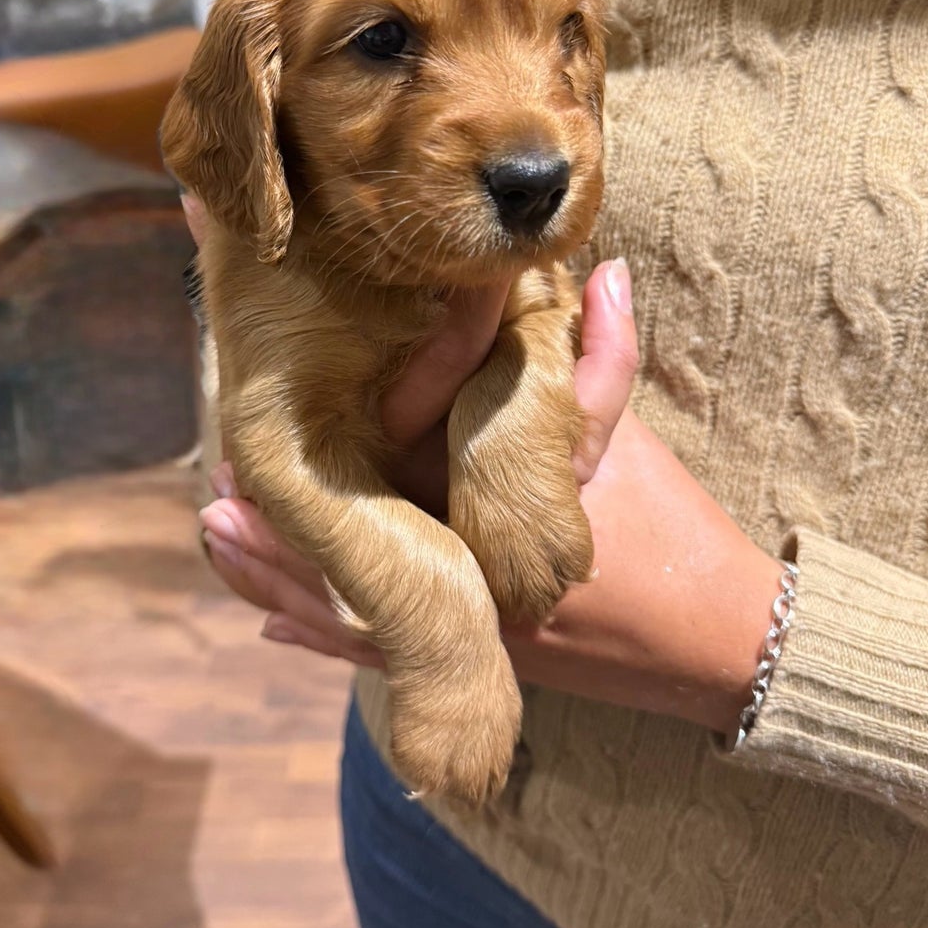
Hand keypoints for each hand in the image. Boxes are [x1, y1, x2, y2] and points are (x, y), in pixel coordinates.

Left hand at [198, 246, 782, 738]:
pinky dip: (322, 630)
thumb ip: (607, 355)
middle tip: (221, 473)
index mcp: (490, 506)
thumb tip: (600, 267)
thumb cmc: (671, 532)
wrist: (711, 646)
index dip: (349, 412)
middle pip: (351, 536)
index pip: (405, 449)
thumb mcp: (633, 439)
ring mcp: (458, 627)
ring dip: (277, 570)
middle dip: (282, 505)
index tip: (285, 369)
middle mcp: (461, 573)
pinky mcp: (466, 660)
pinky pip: (377, 650)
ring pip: (346, 602)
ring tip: (217, 532)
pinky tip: (268, 614)